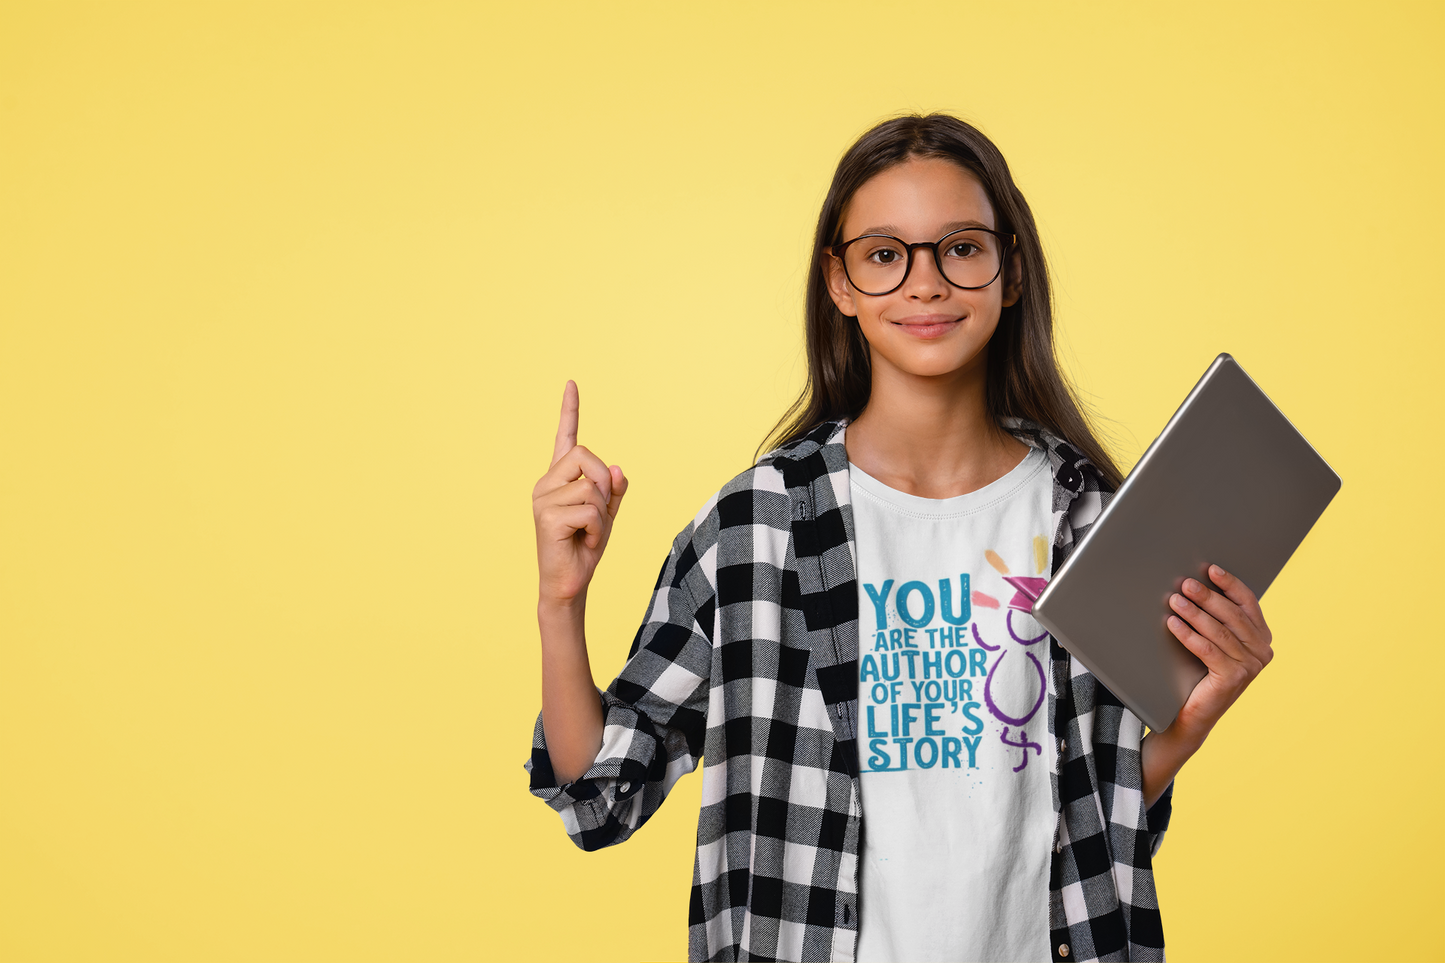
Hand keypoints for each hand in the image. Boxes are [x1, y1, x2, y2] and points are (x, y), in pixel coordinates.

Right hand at [532, 381, 627, 607]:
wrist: (568, 584)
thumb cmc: (584, 547)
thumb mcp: (607, 514)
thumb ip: (614, 489)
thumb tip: (615, 468)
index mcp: (558, 478)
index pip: (565, 438)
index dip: (569, 410)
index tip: (572, 383)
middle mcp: (545, 483)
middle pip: (587, 456)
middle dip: (604, 484)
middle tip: (598, 513)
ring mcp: (542, 499)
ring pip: (592, 487)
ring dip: (602, 513)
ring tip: (586, 532)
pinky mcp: (546, 517)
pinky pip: (590, 510)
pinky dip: (597, 529)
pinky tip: (583, 541)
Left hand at [1165, 564, 1274, 742]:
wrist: (1192, 714)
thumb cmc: (1199, 672)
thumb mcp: (1214, 641)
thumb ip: (1217, 619)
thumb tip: (1196, 585)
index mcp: (1261, 637)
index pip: (1248, 603)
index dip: (1230, 584)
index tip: (1211, 569)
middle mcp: (1261, 652)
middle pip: (1232, 615)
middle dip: (1208, 597)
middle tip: (1186, 584)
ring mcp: (1250, 667)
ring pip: (1219, 631)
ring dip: (1195, 613)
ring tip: (1175, 600)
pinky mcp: (1233, 679)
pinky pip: (1208, 650)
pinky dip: (1188, 634)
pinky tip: (1173, 623)